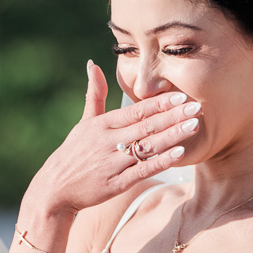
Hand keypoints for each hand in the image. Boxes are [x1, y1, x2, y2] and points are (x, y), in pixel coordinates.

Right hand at [31, 61, 200, 215]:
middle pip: (146, 125)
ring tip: (194, 125)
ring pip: (147, 146)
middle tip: (197, 106)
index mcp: (102, 124)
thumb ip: (95, 94)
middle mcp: (108, 141)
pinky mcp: (115, 184)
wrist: (55, 189)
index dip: (159, 102)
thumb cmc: (73, 154)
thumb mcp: (83, 123)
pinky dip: (161, 162)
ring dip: (172, 135)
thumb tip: (92, 63)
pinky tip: (180, 154)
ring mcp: (112, 163)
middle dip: (173, 115)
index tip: (181, 95)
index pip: (136, 110)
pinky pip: (142, 170)